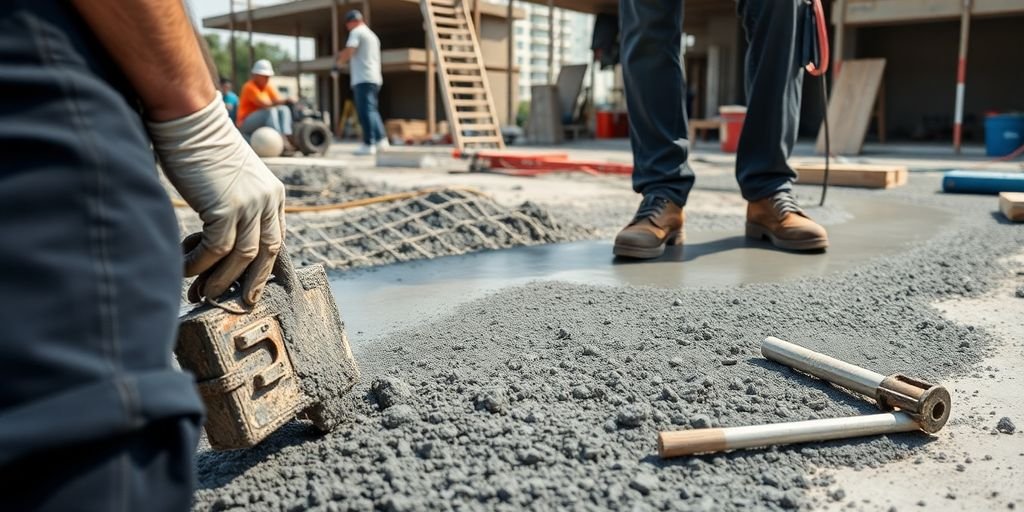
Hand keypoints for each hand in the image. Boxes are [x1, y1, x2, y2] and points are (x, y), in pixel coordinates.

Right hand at [148, 95, 285, 304]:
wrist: (189, 119)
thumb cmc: (202, 147)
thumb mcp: (232, 178)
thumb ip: (237, 204)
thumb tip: (222, 240)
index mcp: (273, 193)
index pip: (276, 238)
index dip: (264, 265)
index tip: (253, 284)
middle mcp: (268, 200)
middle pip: (267, 253)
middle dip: (252, 282)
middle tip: (240, 303)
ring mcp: (249, 205)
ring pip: (242, 257)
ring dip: (221, 279)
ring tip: (203, 293)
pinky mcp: (226, 208)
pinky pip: (216, 249)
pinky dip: (199, 264)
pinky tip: (184, 269)